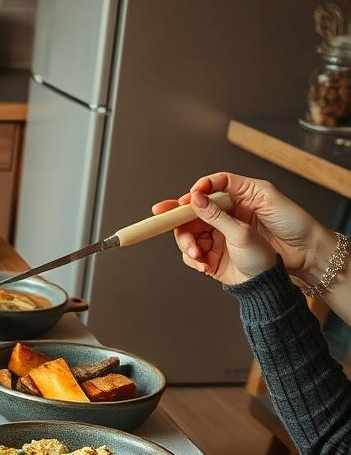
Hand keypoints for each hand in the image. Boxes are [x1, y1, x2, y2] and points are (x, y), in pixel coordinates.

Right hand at [151, 172, 335, 285]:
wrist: (296, 265)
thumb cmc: (288, 230)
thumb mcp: (249, 222)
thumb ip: (219, 213)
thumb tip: (195, 200)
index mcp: (240, 199)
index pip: (211, 189)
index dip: (195, 192)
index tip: (184, 199)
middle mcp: (227, 216)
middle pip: (193, 212)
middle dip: (177, 218)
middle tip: (159, 218)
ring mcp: (220, 236)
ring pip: (189, 233)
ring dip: (186, 243)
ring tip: (196, 253)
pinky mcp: (215, 256)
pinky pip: (194, 254)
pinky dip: (193, 258)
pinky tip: (201, 264)